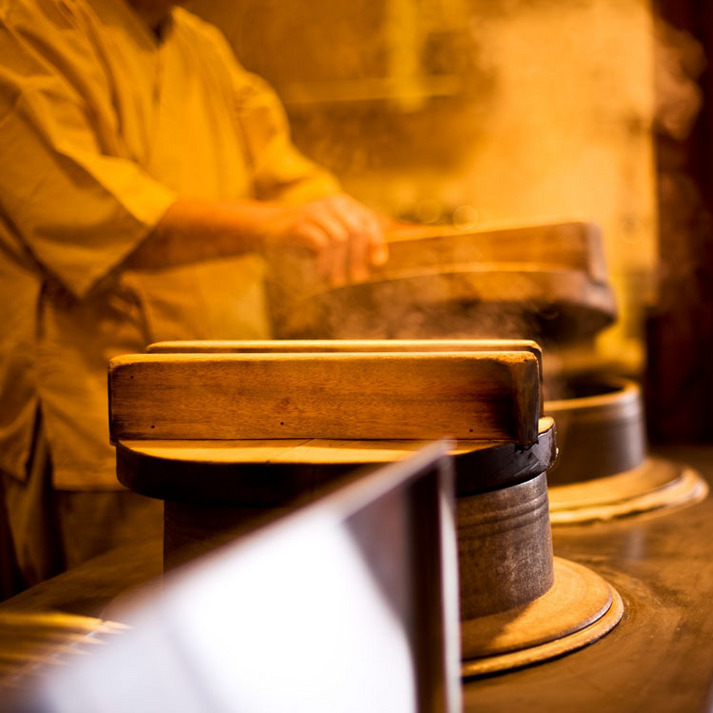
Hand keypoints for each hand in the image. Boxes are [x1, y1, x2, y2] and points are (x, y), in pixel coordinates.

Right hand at [260, 194, 388, 286]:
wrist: (270, 228)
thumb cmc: (306, 236)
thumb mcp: (332, 236)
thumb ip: (354, 244)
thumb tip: (377, 260)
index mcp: (344, 204)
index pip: (369, 221)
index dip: (376, 242)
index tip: (378, 263)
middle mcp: (332, 204)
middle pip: (357, 231)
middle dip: (358, 257)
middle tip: (356, 277)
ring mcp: (315, 211)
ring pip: (340, 238)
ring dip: (340, 263)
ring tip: (336, 279)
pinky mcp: (300, 223)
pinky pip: (322, 243)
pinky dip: (324, 261)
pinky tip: (321, 272)